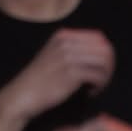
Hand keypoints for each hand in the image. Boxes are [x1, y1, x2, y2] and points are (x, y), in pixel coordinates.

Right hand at [0, 28, 114, 120]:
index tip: (100, 70)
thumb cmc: (42, 80)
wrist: (22, 95)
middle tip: (101, 81)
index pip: (99, 38)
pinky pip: (98, 76)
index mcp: (63, 36)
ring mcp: (68, 57)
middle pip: (105, 49)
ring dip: (105, 77)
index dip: (106, 55)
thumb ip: (75, 50)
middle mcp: (66, 42)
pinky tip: (90, 93)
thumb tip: (104, 51)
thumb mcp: (55, 56)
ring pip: (104, 63)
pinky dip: (99, 87)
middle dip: (109, 67)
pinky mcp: (71, 73)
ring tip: (96, 87)